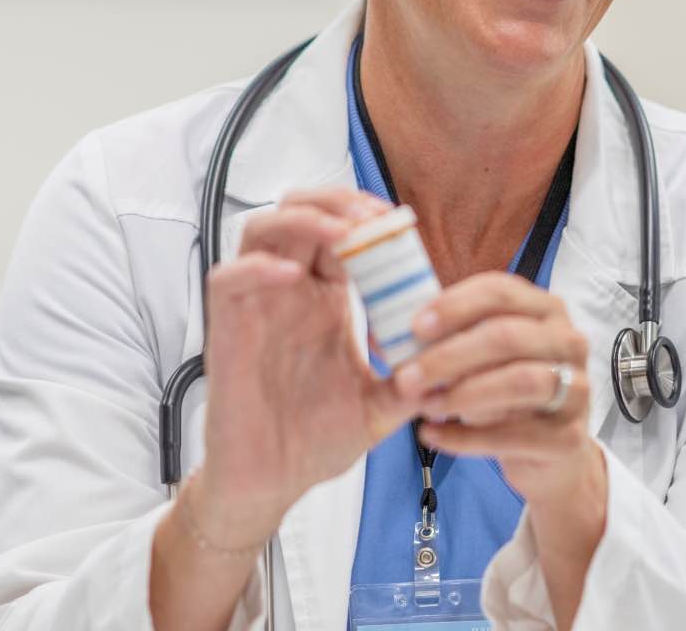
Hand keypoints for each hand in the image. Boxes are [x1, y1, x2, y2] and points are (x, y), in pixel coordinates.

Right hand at [195, 188, 419, 542]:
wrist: (271, 483)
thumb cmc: (314, 441)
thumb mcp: (380, 406)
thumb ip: (414, 380)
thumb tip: (458, 361)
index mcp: (323, 298)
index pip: (340, 232)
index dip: (366, 216)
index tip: (400, 223)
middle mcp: (288, 292)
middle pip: (300, 211)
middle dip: (337, 202)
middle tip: (372, 220)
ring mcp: (255, 306)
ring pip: (262, 228)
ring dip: (303, 220)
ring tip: (341, 236)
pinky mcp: (226, 328)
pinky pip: (229, 277)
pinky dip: (259, 267)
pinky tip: (293, 276)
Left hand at [393, 272, 605, 506]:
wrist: (548, 455)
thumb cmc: (505, 393)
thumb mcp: (482, 358)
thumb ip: (447, 339)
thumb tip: (382, 335)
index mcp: (544, 309)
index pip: (500, 291)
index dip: (455, 305)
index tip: (414, 326)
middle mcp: (568, 341)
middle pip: (506, 336)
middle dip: (448, 357)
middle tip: (404, 378)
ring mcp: (576, 388)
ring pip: (518, 382)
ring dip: (461, 395)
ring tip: (424, 408)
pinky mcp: (569, 436)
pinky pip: (514, 434)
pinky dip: (466, 438)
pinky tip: (433, 437)